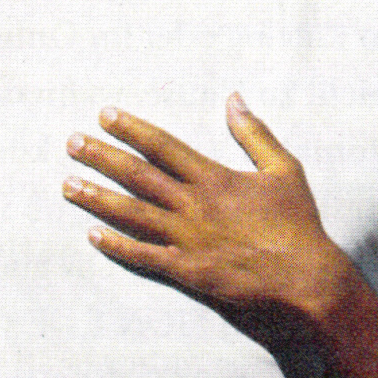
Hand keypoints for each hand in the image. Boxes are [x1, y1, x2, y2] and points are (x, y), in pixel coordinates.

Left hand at [61, 94, 355, 328]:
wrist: (309, 279)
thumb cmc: (299, 225)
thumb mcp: (284, 169)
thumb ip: (254, 133)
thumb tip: (234, 97)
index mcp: (215, 178)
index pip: (162, 146)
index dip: (131, 129)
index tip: (103, 115)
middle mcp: (194, 205)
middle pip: (138, 175)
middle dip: (101, 157)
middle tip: (71, 143)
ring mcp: (188, 239)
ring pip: (132, 214)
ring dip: (97, 198)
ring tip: (68, 185)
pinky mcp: (188, 271)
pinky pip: (145, 256)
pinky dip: (117, 246)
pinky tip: (92, 235)